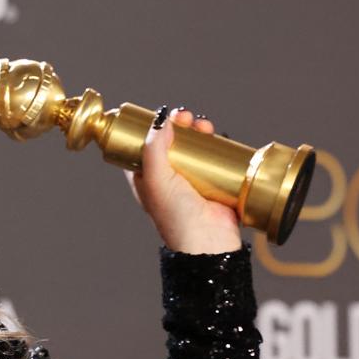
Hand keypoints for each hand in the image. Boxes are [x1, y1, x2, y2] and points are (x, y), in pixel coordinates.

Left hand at [124, 106, 242, 253]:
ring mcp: (190, 181)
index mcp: (146, 180)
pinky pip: (214, 158)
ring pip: (193, 148)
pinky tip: (216, 136)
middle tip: (185, 117)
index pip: (142, 149)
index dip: (150, 131)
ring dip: (197, 132)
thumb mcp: (156, 179)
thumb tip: (159, 120)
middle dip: (178, 127)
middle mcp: (166, 180)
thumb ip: (153, 149)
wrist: (209, 241)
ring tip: (203, 126)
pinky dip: (215, 145)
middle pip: (171, 144)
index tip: (160, 118)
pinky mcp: (213, 182)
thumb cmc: (176, 216)